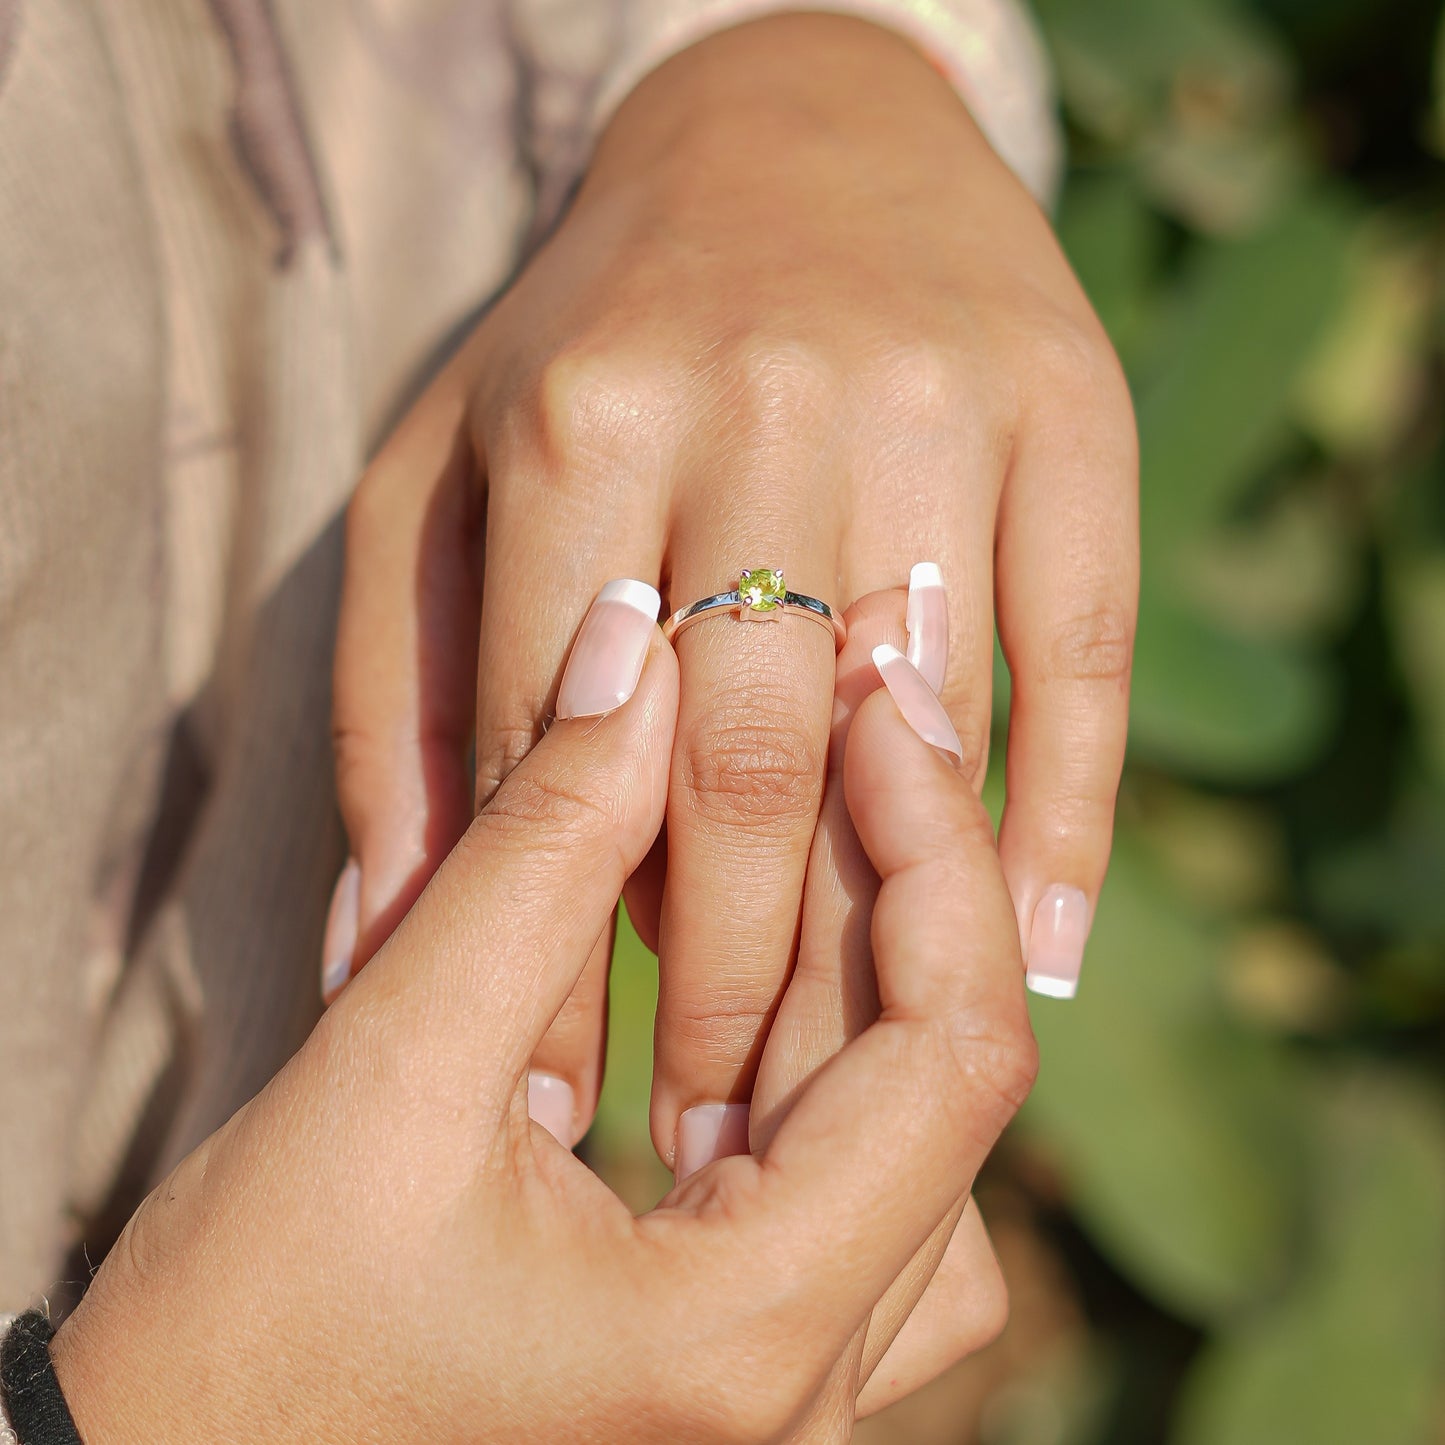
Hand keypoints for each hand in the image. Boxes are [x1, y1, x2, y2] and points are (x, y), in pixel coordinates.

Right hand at [51, 601, 1036, 1442]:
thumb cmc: (230, 1340)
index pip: (950, 1053)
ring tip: (804, 826)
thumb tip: (637, 655)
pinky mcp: (726, 1376)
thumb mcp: (386, 1066)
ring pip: (910, 1149)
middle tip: (847, 717)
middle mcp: (800, 1400)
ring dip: (866, 974)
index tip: (880, 704)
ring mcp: (775, 1406)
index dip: (935, 849)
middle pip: (941, 1091)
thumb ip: (535, 852)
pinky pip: (850, 1202)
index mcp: (742, 1337)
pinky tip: (753, 962)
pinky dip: (821, 1061)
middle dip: (901, 883)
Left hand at [328, 13, 1135, 1167]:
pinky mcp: (1073, 421)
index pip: (555, 753)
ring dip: (875, 939)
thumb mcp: (441, 475)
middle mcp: (758, 407)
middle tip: (703, 1127)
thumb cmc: (597, 334)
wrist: (800, 131)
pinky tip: (1028, 954)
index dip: (552, 953)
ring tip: (831, 1082)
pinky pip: (1082, 658)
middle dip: (719, 985)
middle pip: (738, 769)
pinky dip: (1063, 824)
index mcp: (575, 424)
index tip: (561, 1100)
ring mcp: (933, 410)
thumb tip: (374, 945)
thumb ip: (396, 697)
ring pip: (907, 735)